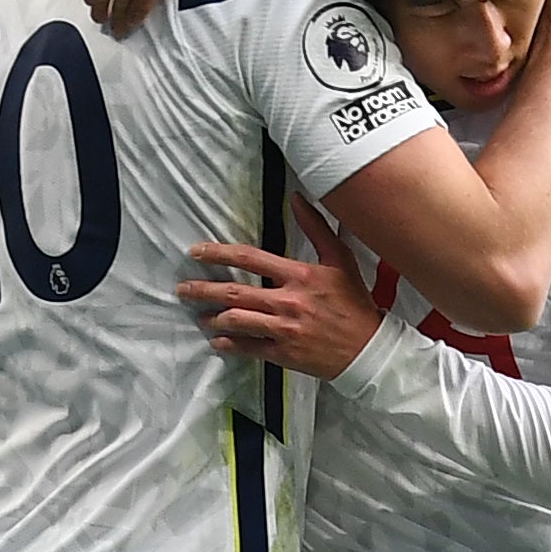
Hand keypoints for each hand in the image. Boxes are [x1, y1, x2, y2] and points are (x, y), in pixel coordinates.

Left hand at [177, 195, 382, 381]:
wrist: (367, 348)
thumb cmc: (354, 302)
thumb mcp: (340, 259)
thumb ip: (316, 227)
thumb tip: (297, 198)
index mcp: (299, 274)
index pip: (250, 258)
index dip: (218, 253)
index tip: (197, 252)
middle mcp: (288, 301)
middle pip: (234, 291)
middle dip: (203, 289)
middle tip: (183, 289)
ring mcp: (284, 329)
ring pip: (236, 320)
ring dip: (212, 318)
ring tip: (200, 315)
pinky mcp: (284, 353)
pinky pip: (248, 347)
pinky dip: (228, 344)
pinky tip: (217, 341)